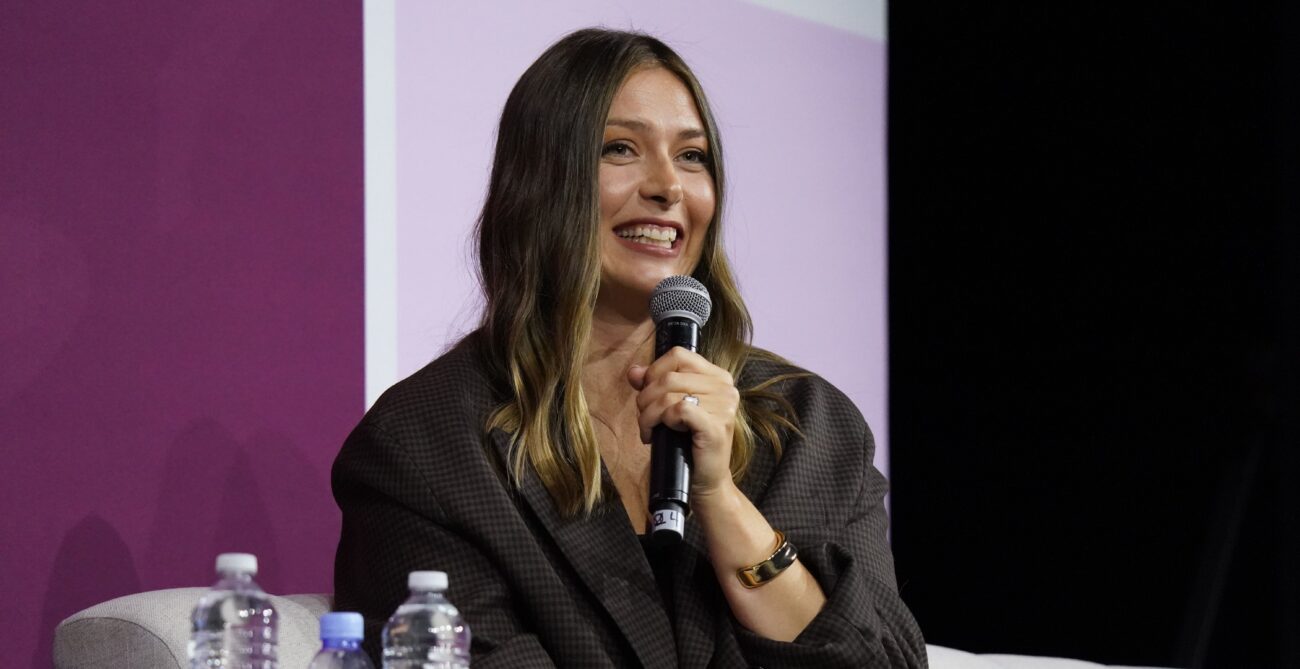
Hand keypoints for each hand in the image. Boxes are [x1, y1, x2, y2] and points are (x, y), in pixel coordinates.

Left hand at [628, 347, 739, 497]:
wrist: (704, 481)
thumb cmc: (687, 444)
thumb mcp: (669, 408)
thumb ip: (653, 385)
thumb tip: (634, 371)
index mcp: (718, 377)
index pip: (678, 355)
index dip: (654, 371)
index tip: (648, 394)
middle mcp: (726, 388)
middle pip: (669, 376)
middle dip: (646, 398)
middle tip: (645, 419)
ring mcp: (724, 406)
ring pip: (669, 394)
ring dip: (648, 414)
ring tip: (648, 430)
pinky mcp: (717, 425)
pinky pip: (678, 410)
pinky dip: (662, 421)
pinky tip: (661, 435)